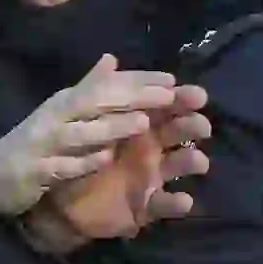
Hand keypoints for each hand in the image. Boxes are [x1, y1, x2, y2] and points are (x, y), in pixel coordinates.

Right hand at [0, 55, 179, 215]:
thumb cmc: (34, 141)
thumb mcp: (61, 112)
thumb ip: (89, 88)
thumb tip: (112, 60)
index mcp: (66, 102)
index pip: (106, 85)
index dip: (139, 81)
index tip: (172, 79)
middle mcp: (57, 117)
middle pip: (97, 102)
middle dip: (133, 97)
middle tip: (169, 95)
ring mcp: (45, 144)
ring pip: (82, 133)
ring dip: (112, 127)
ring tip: (143, 123)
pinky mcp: (36, 171)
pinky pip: (63, 166)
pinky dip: (83, 162)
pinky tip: (105, 159)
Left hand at [21, 84, 211, 253]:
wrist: (60, 201)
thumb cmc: (78, 154)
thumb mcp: (84, 121)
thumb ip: (98, 91)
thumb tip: (110, 57)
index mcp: (139, 124)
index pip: (166, 106)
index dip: (181, 98)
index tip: (197, 94)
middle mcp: (151, 148)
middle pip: (179, 132)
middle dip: (193, 126)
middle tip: (201, 125)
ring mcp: (152, 177)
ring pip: (180, 166)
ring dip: (192, 161)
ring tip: (197, 161)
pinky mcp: (146, 206)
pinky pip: (165, 205)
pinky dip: (177, 203)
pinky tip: (183, 200)